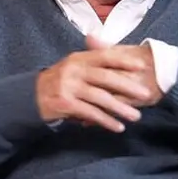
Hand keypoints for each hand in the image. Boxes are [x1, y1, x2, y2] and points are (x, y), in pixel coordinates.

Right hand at [35, 38, 155, 132]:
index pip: (105, 56)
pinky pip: (90, 113)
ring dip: (120, 108)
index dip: (124, 60)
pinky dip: (106, 121)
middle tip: (146, 94)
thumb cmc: (59, 81)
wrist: (31, 97)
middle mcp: (74, 70)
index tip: (142, 66)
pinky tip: (118, 127)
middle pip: (105, 77)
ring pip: (100, 97)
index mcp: (79, 58)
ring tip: (136, 116)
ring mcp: (69, 87)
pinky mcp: (65, 104)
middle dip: (128, 86)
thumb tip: (117, 51)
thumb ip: (93, 60)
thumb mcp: (74, 66)